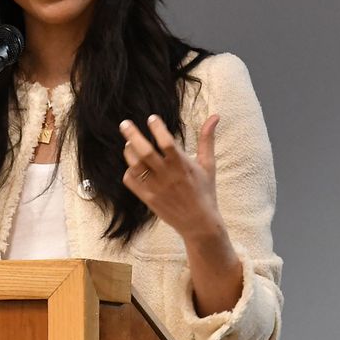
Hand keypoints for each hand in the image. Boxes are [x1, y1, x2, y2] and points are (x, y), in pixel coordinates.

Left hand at [119, 114, 222, 241]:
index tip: (151, 118)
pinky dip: (128, 170)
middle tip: (124, 123)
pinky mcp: (147, 198)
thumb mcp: (208, 165)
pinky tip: (133, 165)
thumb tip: (215, 116)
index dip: (157, 128)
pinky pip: (131, 181)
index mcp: (182, 166)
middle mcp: (167, 176)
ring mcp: (155, 188)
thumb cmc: (204, 192)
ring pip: (135, 165)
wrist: (199, 224)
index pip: (167, 142)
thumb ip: (207, 139)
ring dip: (129, 151)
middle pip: (145, 151)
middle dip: (133, 135)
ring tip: (129, 143)